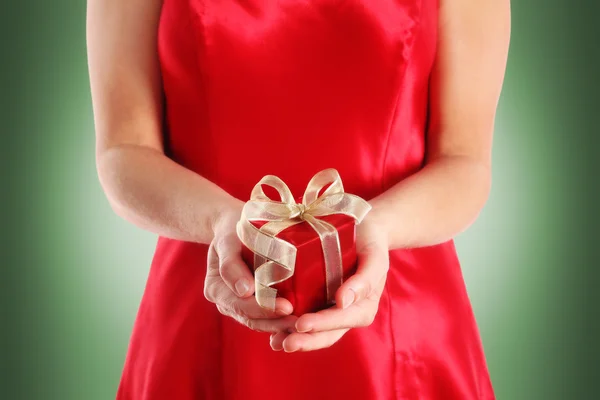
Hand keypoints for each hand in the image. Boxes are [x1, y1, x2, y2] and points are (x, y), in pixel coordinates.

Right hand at [204, 205, 297, 332]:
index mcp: (216, 288)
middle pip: (251, 318)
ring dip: (281, 325)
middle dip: (276, 322)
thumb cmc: (232, 230)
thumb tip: (245, 291)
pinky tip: (300, 321)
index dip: (263, 308)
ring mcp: (239, 306)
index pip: (240, 304)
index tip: (286, 307)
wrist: (233, 227)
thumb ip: (231, 264)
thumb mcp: (228, 240)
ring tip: (304, 323)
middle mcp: (226, 302)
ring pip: (259, 322)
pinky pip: (266, 317)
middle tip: (300, 320)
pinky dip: (281, 321)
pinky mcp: (253, 304)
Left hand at [269, 216, 389, 350]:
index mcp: (363, 307)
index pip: (341, 320)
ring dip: (295, 339)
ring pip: (314, 332)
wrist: (364, 230)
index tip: (301, 325)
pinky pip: (304, 318)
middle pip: (326, 334)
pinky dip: (289, 327)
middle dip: (305, 341)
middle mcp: (347, 314)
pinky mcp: (318, 303)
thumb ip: (365, 280)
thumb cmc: (370, 242)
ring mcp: (331, 311)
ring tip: (274, 342)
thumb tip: (343, 302)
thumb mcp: (374, 257)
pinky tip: (272, 331)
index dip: (321, 325)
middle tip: (284, 343)